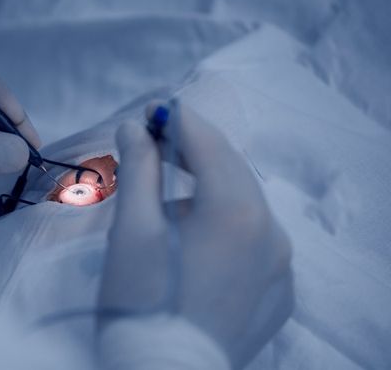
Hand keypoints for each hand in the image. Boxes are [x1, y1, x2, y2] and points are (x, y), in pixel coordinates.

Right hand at [99, 101, 292, 367]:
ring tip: (168, 195)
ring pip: (245, 203)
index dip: (177, 120)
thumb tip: (135, 128)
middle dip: (193, 149)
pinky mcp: (278, 290)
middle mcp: (272, 232)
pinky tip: (196, 235)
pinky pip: (254, 238)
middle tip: (155, 138)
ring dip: (208, 186)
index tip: (151, 109)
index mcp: (235, 212)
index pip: (208, 145)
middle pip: (231, 170)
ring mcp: (281, 264)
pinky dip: (226, 222)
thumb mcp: (131, 231)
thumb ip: (139, 170)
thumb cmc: (138, 304)